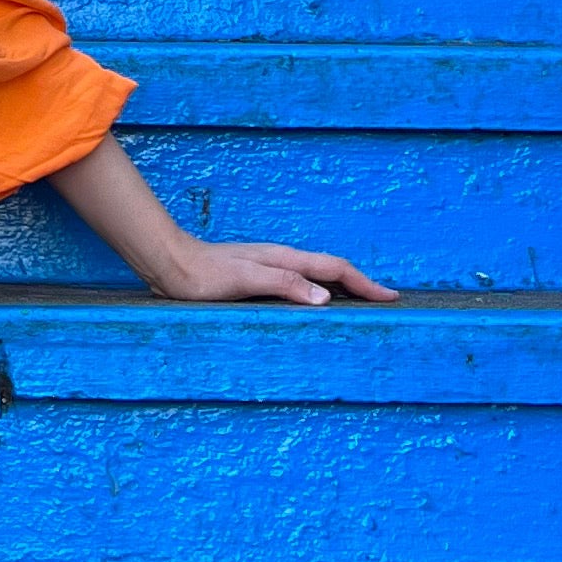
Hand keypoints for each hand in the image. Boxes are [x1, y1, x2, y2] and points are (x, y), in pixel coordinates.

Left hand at [153, 238, 399, 307]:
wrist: (171, 264)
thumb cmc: (204, 276)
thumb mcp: (246, 281)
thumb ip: (285, 285)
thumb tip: (326, 297)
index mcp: (284, 259)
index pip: (334, 269)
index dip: (365, 283)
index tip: (390, 296)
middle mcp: (280, 259)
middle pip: (330, 269)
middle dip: (360, 283)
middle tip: (385, 299)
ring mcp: (269, 266)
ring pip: (316, 275)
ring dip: (341, 287)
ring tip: (359, 302)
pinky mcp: (257, 277)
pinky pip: (299, 282)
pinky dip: (318, 291)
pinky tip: (314, 302)